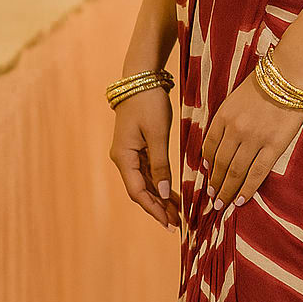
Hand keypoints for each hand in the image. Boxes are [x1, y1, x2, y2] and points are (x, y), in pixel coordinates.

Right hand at [109, 85, 181, 228]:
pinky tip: (172, 193)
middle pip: (141, 191)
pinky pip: (148, 172)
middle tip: (178, 223)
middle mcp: (123, 159)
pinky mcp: (137, 147)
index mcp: (124, 157)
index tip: (170, 223)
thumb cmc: (148, 103)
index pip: (137, 192)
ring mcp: (129, 153)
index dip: (154, 209)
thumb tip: (161, 193)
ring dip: (160, 198)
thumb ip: (160, 164)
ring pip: (145, 183)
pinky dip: (160, 183)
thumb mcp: (157, 134)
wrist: (141, 78)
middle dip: (159, 207)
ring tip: (178, 213)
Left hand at [202, 71, 302, 208]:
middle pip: (219, 163)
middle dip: (214, 183)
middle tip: (212, 198)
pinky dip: (247, 188)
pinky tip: (241, 199)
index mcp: (223, 116)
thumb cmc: (265, 83)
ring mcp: (254, 139)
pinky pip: (257, 172)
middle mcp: (235, 129)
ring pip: (235, 172)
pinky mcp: (274, 145)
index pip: (208, 146)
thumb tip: (219, 143)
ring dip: (227, 190)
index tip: (206, 174)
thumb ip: (227, 119)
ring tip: (223, 204)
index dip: (206, 164)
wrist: (289, 74)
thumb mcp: (236, 98)